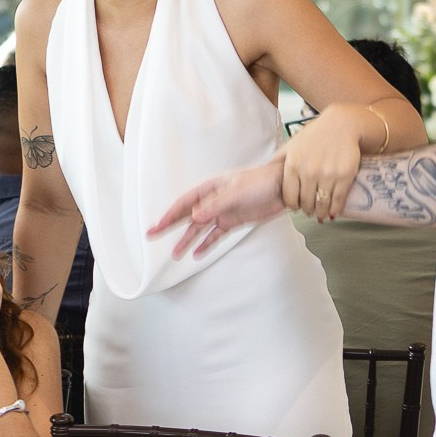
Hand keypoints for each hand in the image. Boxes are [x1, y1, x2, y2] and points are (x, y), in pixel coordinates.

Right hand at [148, 156, 286, 258]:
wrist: (283, 188)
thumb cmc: (260, 182)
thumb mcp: (236, 192)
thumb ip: (216, 205)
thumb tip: (195, 217)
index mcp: (211, 189)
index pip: (184, 203)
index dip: (169, 215)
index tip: (157, 226)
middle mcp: (213, 201)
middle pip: (187, 216)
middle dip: (170, 226)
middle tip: (152, 235)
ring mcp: (222, 212)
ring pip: (199, 229)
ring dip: (187, 240)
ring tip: (175, 253)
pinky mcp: (233, 222)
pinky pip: (215, 235)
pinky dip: (206, 244)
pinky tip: (197, 253)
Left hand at [280, 108, 364, 222]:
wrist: (341, 125)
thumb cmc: (314, 135)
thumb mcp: (291, 145)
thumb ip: (277, 161)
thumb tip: (264, 173)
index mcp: (293, 165)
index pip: (289, 198)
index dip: (293, 205)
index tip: (297, 206)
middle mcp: (309, 171)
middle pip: (306, 203)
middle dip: (307, 210)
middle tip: (309, 210)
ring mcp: (328, 174)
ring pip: (322, 204)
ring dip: (321, 213)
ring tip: (321, 214)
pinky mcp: (345, 175)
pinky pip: (338, 200)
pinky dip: (335, 210)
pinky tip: (333, 212)